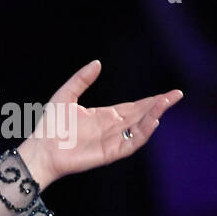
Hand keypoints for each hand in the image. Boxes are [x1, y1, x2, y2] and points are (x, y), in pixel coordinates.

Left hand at [18, 60, 183, 187]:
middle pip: (141, 116)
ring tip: (166, 104)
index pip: (133, 107)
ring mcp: (112, 141)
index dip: (150, 100)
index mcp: (104, 116)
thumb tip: (97, 62)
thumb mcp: (65, 96)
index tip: (167, 93)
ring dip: (154, 116)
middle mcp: (111, 128)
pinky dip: (143, 133)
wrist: (40, 150)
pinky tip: (152, 121)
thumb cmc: (50, 126)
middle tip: (176, 95)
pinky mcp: (110, 153)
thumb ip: (81, 80)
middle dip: (158, 106)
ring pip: (139, 128)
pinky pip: (131, 143)